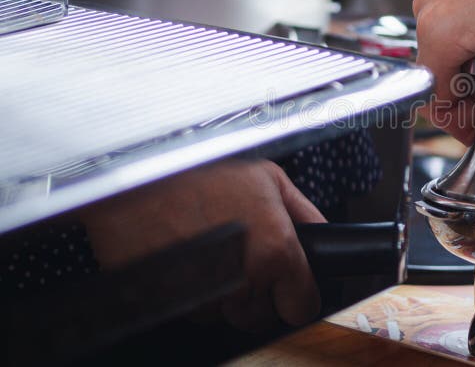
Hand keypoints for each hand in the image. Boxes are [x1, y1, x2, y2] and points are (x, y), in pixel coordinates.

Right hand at [81, 160, 324, 329]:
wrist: (137, 179)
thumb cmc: (199, 172)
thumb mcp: (268, 177)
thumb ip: (305, 212)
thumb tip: (325, 236)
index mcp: (275, 251)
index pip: (302, 306)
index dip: (297, 293)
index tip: (291, 285)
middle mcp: (244, 280)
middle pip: (262, 314)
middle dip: (258, 290)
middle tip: (242, 252)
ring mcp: (206, 298)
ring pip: (227, 314)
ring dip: (224, 291)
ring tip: (211, 246)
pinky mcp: (173, 306)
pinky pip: (194, 310)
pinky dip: (194, 290)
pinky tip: (190, 255)